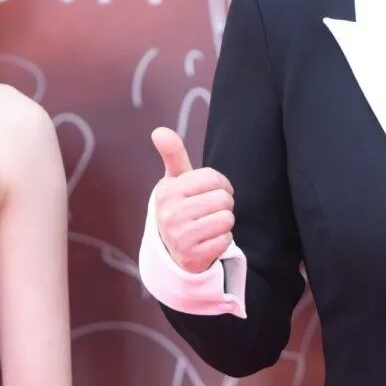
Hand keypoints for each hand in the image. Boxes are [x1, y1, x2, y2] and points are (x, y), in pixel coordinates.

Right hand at [151, 127, 235, 273]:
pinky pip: (225, 240)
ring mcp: (179, 237)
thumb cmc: (180, 206)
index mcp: (167, 191)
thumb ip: (173, 154)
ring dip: (224, 222)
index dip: (221, 183)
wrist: (172, 249)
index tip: (213, 191)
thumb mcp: (175, 180)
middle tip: (210, 211)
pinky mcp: (192, 256)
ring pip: (226, 219)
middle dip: (223, 204)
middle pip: (223, 199)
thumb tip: (159, 130)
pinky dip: (222, 240)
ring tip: (209, 225)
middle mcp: (169, 214)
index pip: (213, 177)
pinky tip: (208, 241)